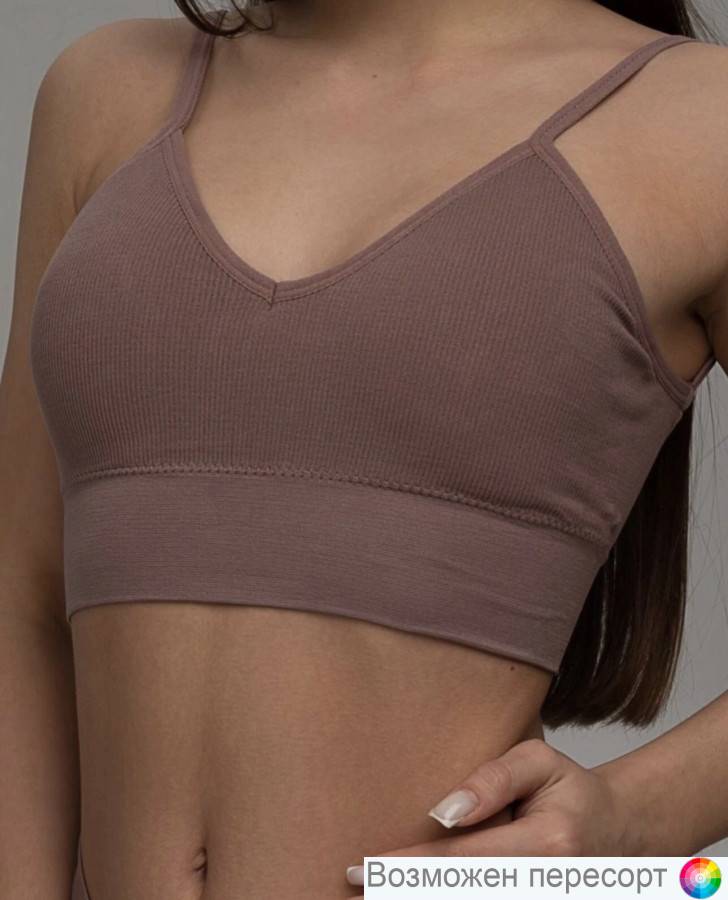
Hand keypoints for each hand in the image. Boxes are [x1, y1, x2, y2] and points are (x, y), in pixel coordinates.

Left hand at [345, 738, 639, 893]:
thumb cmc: (572, 789)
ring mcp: (539, 897)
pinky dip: (445, 891)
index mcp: (545, 845)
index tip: (357, 869)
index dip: (405, 869)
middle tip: (353, 884)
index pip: (459, 862)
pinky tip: (413, 885)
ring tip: (376, 885)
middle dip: (403, 889)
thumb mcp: (539, 761)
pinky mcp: (529, 899)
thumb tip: (443, 811)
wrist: (619, 832)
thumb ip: (492, 780)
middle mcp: (543, 885)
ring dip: (420, 892)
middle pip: (457, 893)